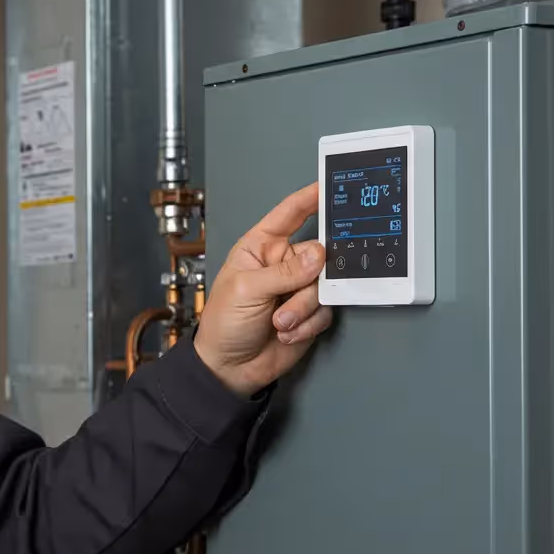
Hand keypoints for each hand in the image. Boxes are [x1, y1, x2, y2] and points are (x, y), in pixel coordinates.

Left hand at [194, 182, 332, 397]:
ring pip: (323, 286)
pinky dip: (307, 324)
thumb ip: (284, 272)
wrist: (229, 368)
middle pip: (318, 253)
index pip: (288, 214)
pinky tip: (286, 333)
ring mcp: (298, 288)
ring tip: (279, 322)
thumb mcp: (246, 290)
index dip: (309, 198)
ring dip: (302, 307)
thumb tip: (318, 255)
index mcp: (260, 247)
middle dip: (309, 276)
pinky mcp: (310, 313)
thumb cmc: (224, 323)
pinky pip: (325, 311)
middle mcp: (283, 263)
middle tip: (298, 288)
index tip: (330, 185)